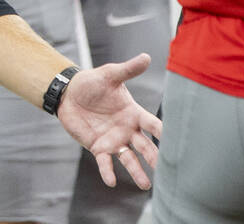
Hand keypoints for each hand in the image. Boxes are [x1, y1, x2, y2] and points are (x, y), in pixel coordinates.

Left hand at [56, 53, 161, 189]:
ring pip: (129, 159)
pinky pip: (105, 162)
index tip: (175, 142)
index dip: (163, 133)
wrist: (68, 93)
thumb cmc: (92, 83)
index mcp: (133, 113)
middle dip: (155, 158)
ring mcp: (114, 140)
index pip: (152, 125)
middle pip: (145, 146)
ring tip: (146, 185)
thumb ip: (128, 70)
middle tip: (165, 170)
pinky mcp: (98, 147)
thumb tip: (146, 57)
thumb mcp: (110, 75)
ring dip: (137, 172)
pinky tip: (112, 181)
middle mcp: (127, 129)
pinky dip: (108, 172)